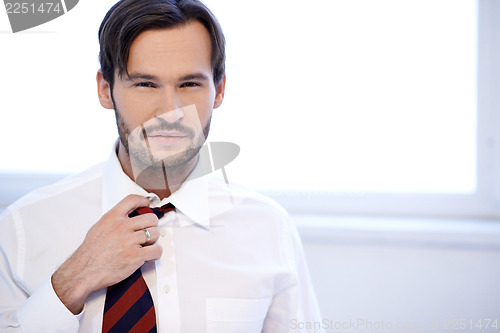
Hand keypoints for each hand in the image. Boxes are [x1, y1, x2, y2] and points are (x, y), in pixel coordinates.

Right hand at [52, 194, 161, 313]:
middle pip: (150, 218)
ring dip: (154, 240)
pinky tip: (150, 255)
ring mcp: (129, 241)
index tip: (147, 204)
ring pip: (155, 233)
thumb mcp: (98, 228)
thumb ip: (113, 221)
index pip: (132, 200)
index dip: (143, 201)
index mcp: (112, 218)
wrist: (84, 272)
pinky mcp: (135, 256)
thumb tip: (124, 218)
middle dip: (152, 225)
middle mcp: (122, 227)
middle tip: (149, 231)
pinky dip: (156, 253)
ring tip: (148, 245)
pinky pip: (156, 250)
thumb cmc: (89, 253)